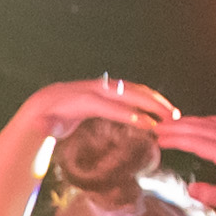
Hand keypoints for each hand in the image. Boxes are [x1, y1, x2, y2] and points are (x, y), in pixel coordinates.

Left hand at [13, 75, 178, 134]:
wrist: (46, 102)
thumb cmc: (45, 119)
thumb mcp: (41, 125)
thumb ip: (43, 128)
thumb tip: (42, 128)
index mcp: (81, 100)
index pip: (110, 107)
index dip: (129, 116)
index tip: (148, 126)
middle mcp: (95, 89)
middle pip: (128, 94)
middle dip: (151, 105)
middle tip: (171, 119)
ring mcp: (104, 87)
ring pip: (135, 90)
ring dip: (155, 101)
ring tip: (173, 115)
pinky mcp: (110, 89)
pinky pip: (133, 92)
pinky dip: (149, 98)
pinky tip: (162, 110)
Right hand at [157, 113, 215, 215]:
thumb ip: (209, 195)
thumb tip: (190, 189)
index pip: (196, 142)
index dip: (175, 139)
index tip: (159, 138)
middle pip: (201, 128)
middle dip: (177, 127)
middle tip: (158, 127)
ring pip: (211, 123)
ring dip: (190, 122)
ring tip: (172, 124)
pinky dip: (206, 121)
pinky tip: (199, 124)